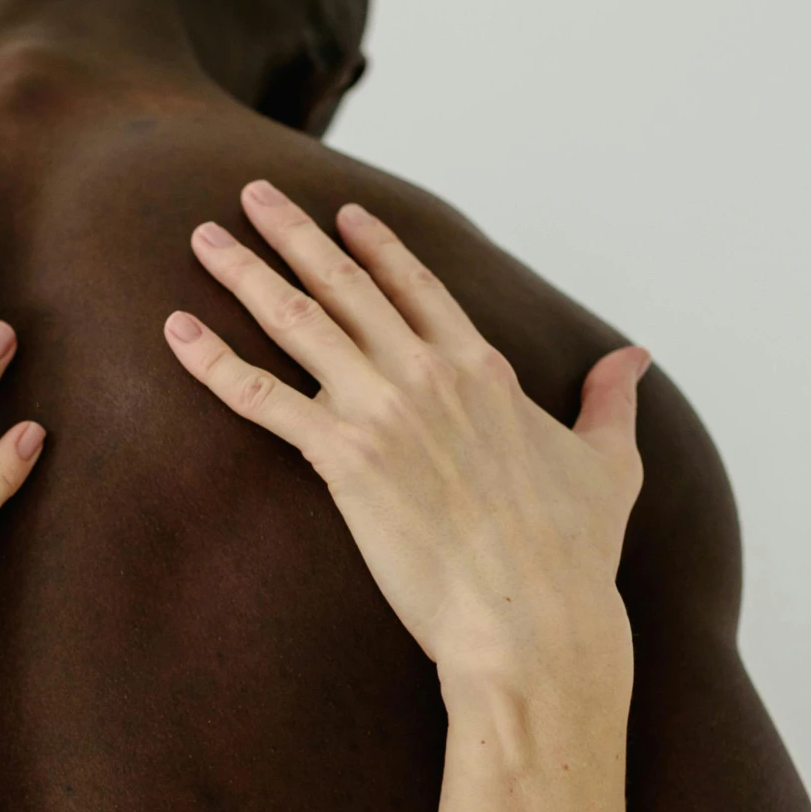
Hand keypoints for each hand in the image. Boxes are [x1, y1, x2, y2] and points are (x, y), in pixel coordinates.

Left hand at [163, 181, 647, 682]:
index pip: (417, 284)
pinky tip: (175, 330)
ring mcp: (381, 409)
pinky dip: (213, 361)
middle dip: (291, 232)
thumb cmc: (573, 555)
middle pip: (344, 283)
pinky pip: (260, 397)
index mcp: (483, 368)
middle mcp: (427, 372)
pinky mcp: (342, 457)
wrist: (531, 617)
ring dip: (243, 273)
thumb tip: (635, 359)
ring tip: (203, 237)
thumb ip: (612, 403)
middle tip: (249, 194)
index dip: (374, 245)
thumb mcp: (610, 464)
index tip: (341, 213)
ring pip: (295, 320)